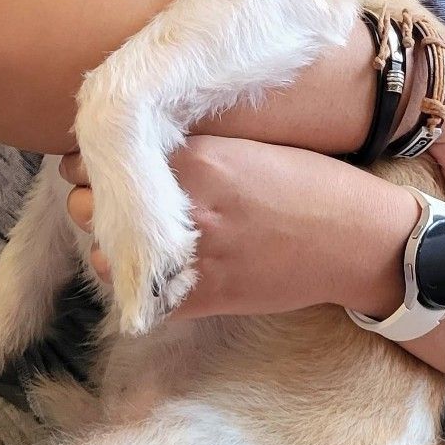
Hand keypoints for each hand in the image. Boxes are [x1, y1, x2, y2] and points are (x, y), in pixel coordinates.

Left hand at [58, 136, 417, 319]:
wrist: (357, 241)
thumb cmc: (312, 183)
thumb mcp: (248, 145)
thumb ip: (191, 147)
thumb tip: (136, 145)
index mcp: (196, 159)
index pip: (101, 155)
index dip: (94, 157)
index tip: (103, 159)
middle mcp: (185, 207)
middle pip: (87, 202)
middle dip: (92, 197)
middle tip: (113, 194)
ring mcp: (190, 258)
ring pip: (101, 252)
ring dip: (108, 240)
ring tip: (132, 230)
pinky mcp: (199, 299)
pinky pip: (134, 292)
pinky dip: (133, 279)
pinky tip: (153, 262)